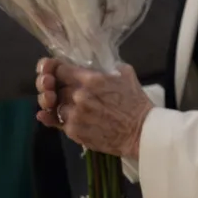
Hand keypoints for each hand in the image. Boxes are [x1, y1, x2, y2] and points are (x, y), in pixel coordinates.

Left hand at [36, 58, 151, 158]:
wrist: (140, 131)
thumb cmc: (136, 102)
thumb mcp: (127, 75)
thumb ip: (108, 68)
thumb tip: (98, 66)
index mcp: (92, 79)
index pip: (61, 70)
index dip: (61, 71)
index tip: (64, 74)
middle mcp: (79, 96)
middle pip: (58, 88)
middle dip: (63, 89)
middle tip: (72, 92)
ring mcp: (74, 115)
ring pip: (58, 106)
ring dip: (64, 106)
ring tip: (77, 108)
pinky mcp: (73, 131)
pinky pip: (60, 122)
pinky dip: (65, 120)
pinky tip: (75, 119)